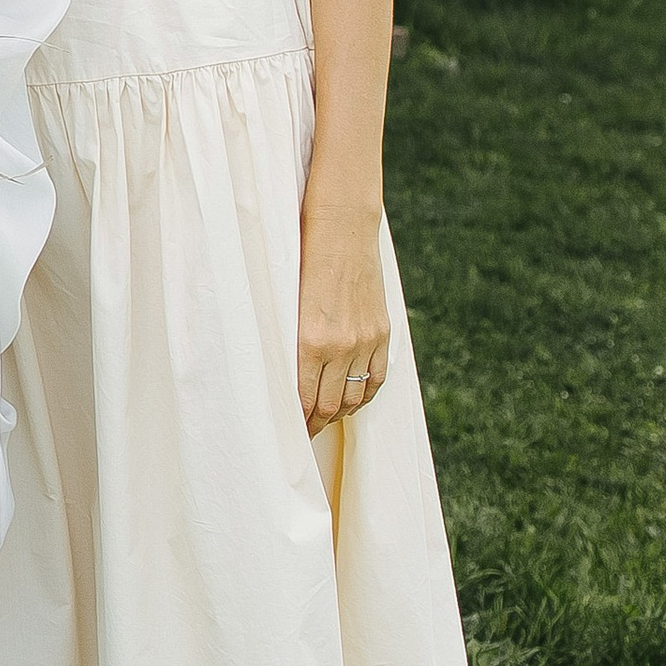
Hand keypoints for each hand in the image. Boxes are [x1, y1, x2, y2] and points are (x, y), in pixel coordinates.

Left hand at [297, 195, 389, 425]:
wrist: (342, 232)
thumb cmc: (302, 261)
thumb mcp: (287, 305)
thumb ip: (290, 343)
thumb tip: (284, 380)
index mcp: (309, 341)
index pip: (303, 399)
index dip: (297, 421)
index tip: (288, 432)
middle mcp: (340, 347)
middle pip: (328, 405)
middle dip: (313, 424)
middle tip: (302, 433)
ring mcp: (365, 342)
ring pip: (353, 397)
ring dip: (336, 414)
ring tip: (323, 420)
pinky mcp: (381, 334)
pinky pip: (376, 380)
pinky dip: (363, 397)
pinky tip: (351, 402)